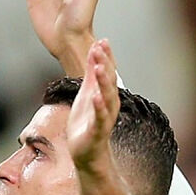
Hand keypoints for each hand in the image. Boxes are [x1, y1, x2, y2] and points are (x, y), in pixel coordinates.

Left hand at [67, 40, 119, 174]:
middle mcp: (109, 105)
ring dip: (104, 83)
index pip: (108, 72)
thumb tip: (95, 51)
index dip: (106, 57)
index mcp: (106, 95)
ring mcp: (104, 118)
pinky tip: (96, 97)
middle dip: (105, 64)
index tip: (103, 40)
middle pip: (109, 81)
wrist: (87, 154)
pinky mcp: (97, 132)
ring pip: (107, 98)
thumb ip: (91, 75)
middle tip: (101, 47)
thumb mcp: (86, 94)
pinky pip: (100, 118)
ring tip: (100, 68)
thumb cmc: (86, 124)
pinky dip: (99, 107)